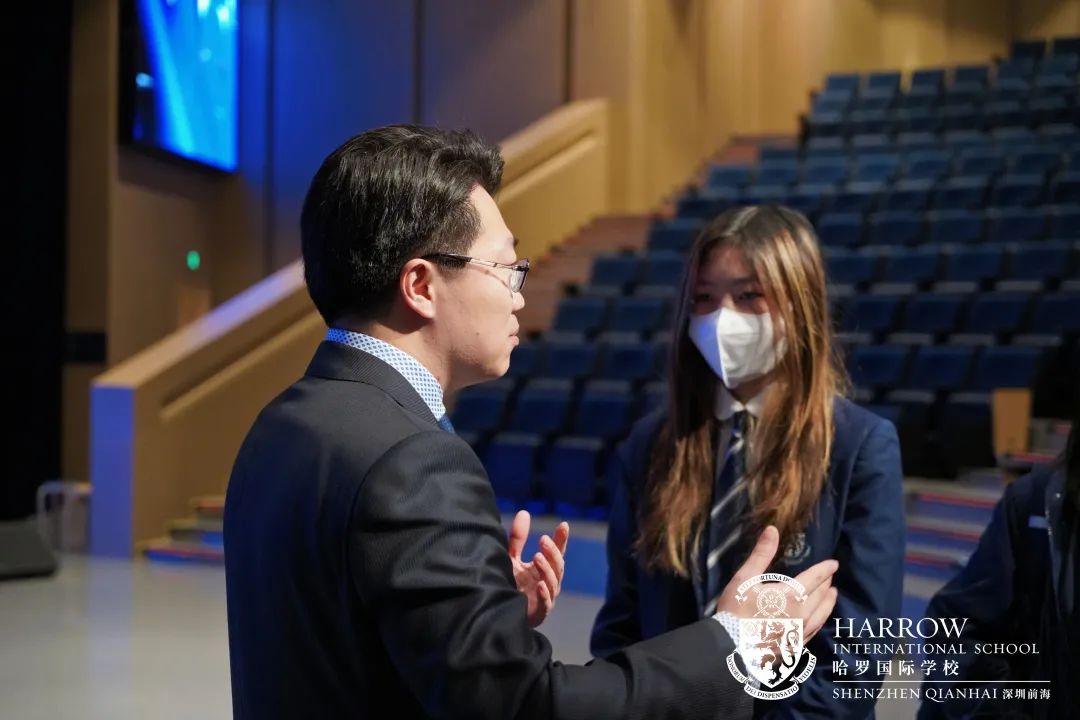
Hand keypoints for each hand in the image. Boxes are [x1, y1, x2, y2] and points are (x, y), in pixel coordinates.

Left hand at [508, 510, 569, 627]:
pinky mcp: (539, 612)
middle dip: (552, 552)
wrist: (501, 613)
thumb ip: (518, 538)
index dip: (561, 539)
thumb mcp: (512, 558)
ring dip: (547, 569)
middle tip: (543, 539)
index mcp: (545, 568)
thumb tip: (524, 512)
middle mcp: (549, 581)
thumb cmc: (511, 584)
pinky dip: (545, 595)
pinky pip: (545, 603)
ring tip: (537, 557)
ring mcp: (546, 597)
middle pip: (557, 565)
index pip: (557, 552)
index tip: (563, 525)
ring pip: (553, 582)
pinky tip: (540, 585)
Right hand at [715, 525, 838, 641]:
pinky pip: (814, 630)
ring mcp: (799, 632)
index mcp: (790, 596)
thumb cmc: (736, 610)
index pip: (814, 579)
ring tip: (832, 595)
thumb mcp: (745, 579)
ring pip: (821, 615)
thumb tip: (773, 529)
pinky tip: (819, 619)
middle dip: (826, 584)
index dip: (825, 570)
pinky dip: (821, 619)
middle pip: (820, 596)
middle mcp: (801, 614)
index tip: (834, 564)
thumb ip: (761, 554)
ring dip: (828, 602)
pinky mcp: (795, 645)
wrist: (732, 647)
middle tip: (830, 577)